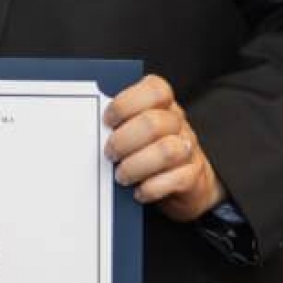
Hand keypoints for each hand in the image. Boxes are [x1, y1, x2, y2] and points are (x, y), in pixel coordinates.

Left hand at [103, 74, 225, 221]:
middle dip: (123, 141)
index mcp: (162, 106)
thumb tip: (89, 128)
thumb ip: (118, 125)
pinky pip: (177, 179)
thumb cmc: (147, 153)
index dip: (127, 103)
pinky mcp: (193, 176)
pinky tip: (139, 192)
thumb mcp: (133, 132)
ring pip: (166, 151)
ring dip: (136, 166)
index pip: (155, 90)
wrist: (185, 184)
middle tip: (109, 154)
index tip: (107, 120)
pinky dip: (152, 188)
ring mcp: (188, 149)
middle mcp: (177, 124)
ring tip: (121, 176)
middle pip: (153, 123)